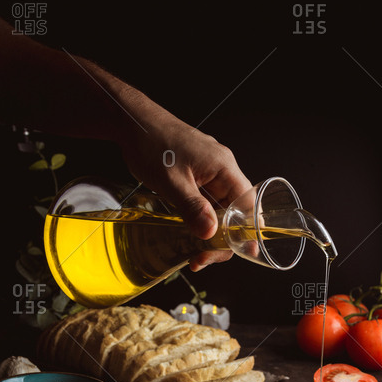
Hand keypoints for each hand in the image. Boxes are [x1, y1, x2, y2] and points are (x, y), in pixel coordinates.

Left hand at [115, 91, 251, 269]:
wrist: (132, 124)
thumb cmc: (151, 143)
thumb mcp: (171, 181)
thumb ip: (192, 207)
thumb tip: (210, 233)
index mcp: (223, 167)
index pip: (248, 203)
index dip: (248, 229)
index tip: (242, 250)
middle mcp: (222, 170)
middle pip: (236, 211)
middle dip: (224, 239)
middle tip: (203, 257)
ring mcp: (209, 173)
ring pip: (221, 210)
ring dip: (211, 233)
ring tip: (195, 254)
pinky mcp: (197, 177)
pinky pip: (207, 204)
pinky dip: (202, 222)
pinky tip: (190, 235)